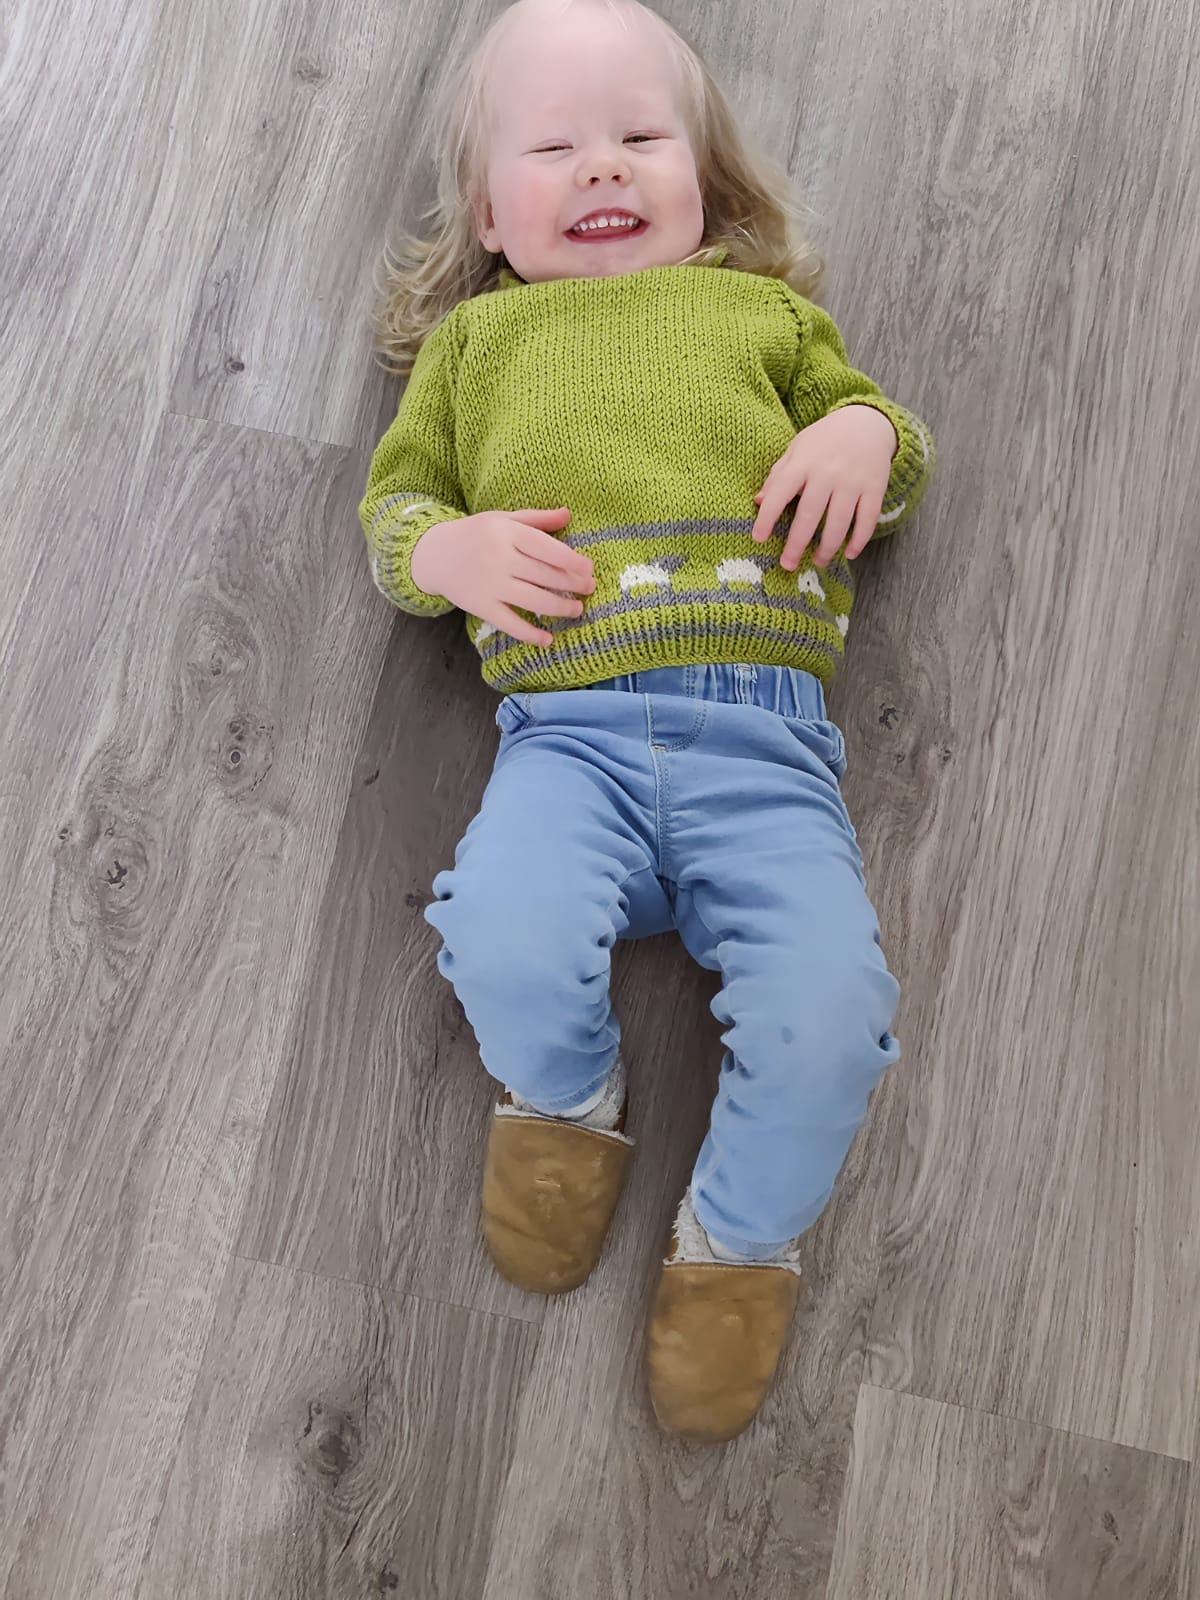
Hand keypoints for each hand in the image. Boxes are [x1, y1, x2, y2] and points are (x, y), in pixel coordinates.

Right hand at [410, 506, 594, 647]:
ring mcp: (490, 584)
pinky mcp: (481, 607)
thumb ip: (537, 519)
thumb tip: (569, 514)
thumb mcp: (503, 519)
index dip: (572, 561)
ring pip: (534, 600)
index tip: (589, 569)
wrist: (434, 554)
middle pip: (544, 575)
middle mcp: (499, 558)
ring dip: (560, 608)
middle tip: (589, 589)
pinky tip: (548, 639)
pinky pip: (510, 623)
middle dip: (572, 584)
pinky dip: (530, 634)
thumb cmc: (475, 534)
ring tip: (577, 609)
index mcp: (506, 532)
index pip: (547, 548)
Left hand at [751, 405, 897, 569]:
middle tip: (787, 564)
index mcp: (803, 462)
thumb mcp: (797, 449)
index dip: (767, 516)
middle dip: (797, 543)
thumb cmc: (824, 440)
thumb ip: (778, 476)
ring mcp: (853, 481)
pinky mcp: (875, 488)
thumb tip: (758, 502)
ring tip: (818, 561)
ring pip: (840, 521)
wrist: (868, 422)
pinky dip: (859, 539)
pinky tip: (849, 553)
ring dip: (828, 547)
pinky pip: (868, 519)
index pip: (780, 492)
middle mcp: (828, 472)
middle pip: (810, 514)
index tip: (758, 538)